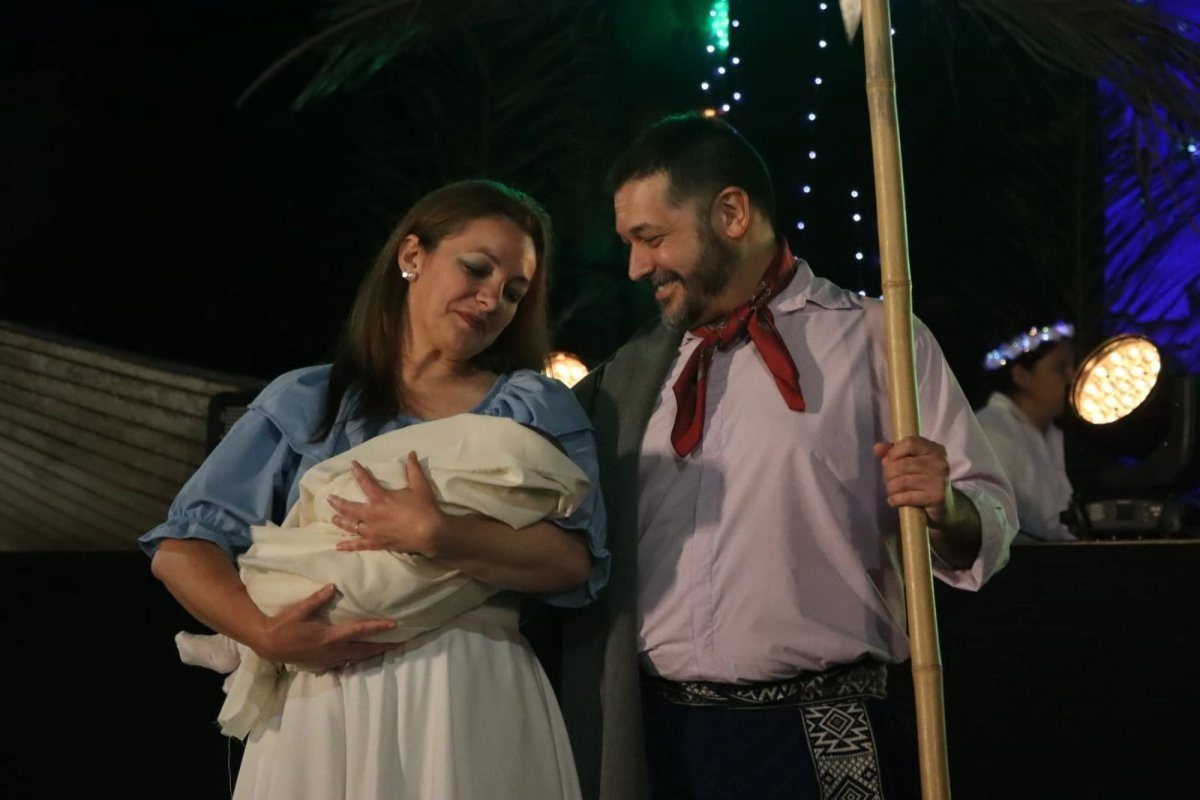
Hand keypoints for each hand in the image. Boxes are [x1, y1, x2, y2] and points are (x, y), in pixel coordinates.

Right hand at [254, 583, 394, 671]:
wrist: (269, 645)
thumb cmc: (284, 626)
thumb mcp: (299, 610)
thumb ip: (317, 599)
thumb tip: (333, 587)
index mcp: (330, 636)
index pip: (360, 631)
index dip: (378, 628)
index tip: (394, 625)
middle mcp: (333, 650)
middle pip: (364, 650)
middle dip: (381, 646)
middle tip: (398, 642)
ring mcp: (329, 659)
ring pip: (356, 658)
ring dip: (371, 653)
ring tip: (385, 648)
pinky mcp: (323, 664)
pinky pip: (345, 661)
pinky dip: (357, 657)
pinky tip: (362, 654)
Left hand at [329, 453, 446, 554]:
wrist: (430, 532)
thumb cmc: (424, 508)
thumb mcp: (419, 485)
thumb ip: (413, 469)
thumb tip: (411, 453)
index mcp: (381, 498)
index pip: (365, 482)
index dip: (358, 472)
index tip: (352, 465)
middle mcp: (372, 514)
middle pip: (350, 508)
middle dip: (338, 502)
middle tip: (329, 499)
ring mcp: (373, 531)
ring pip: (352, 526)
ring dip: (341, 521)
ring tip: (333, 518)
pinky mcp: (378, 543)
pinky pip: (360, 545)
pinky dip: (349, 545)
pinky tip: (338, 546)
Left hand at [873, 435, 954, 528]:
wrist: (944, 504)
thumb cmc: (922, 478)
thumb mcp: (909, 461)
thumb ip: (893, 452)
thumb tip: (877, 448)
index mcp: (934, 449)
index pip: (910, 443)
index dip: (893, 452)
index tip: (887, 461)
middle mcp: (939, 462)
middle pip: (902, 464)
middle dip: (888, 474)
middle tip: (888, 480)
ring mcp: (939, 480)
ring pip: (902, 482)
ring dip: (891, 488)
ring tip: (892, 491)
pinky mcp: (936, 497)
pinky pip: (907, 497)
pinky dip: (895, 499)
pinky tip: (894, 500)